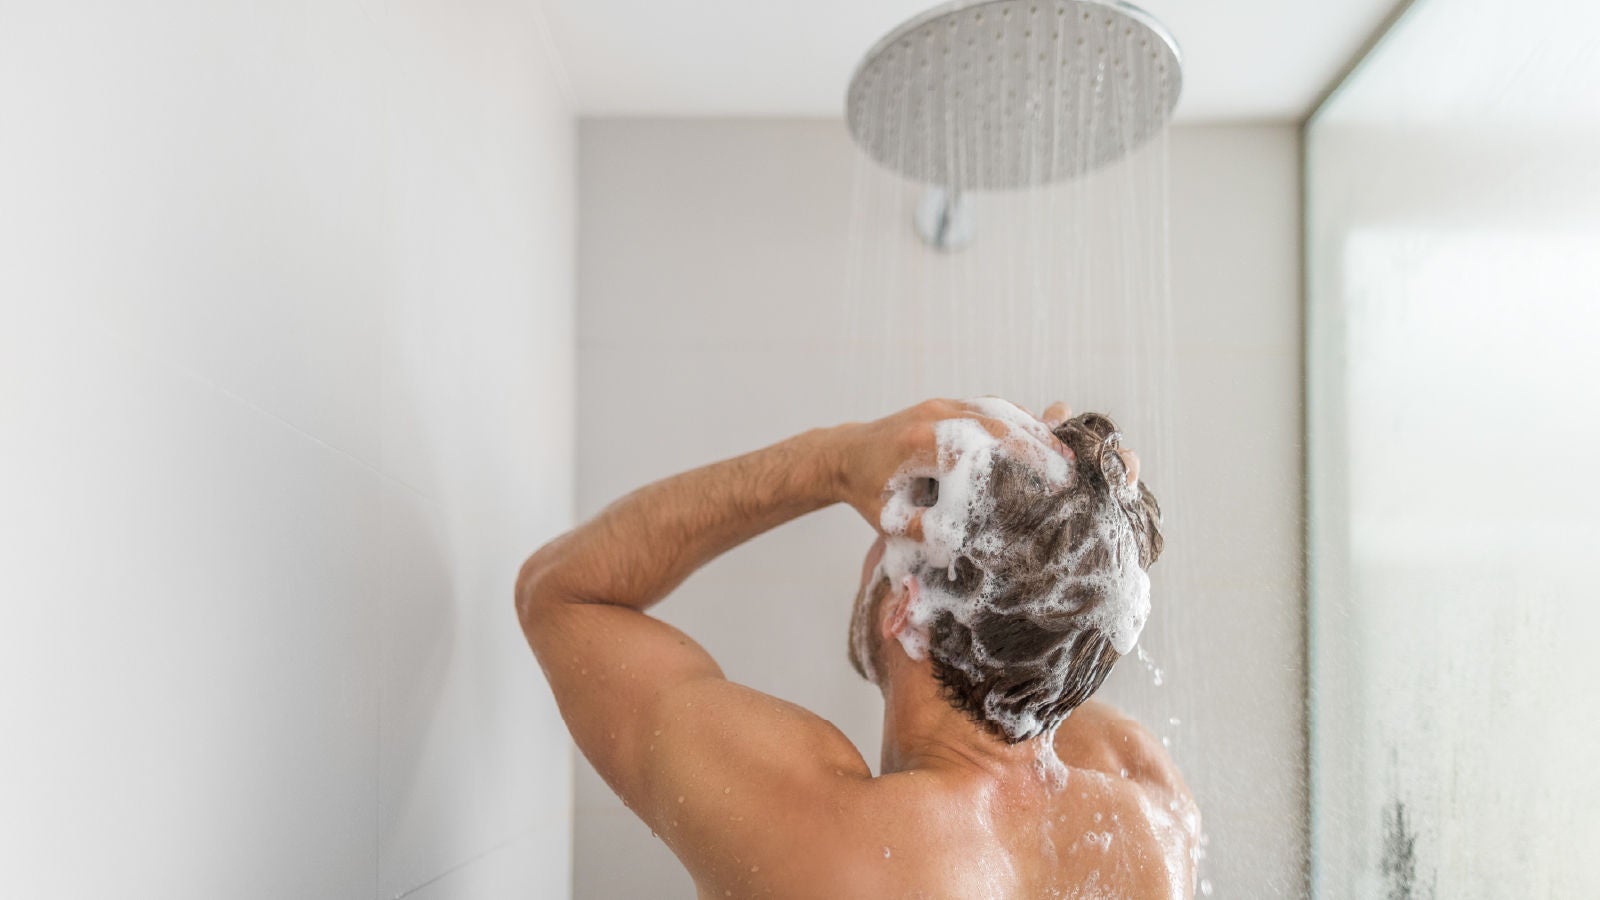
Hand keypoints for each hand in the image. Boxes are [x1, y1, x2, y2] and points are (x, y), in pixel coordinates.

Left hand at [827, 398, 1072, 532]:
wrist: (844, 456)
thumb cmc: (869, 494)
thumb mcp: (891, 521)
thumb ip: (926, 532)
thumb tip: (964, 544)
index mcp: (920, 443)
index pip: (981, 448)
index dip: (1019, 461)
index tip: (1050, 481)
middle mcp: (935, 415)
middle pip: (998, 422)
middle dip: (1037, 444)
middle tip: (1070, 468)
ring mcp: (943, 404)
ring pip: (998, 409)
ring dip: (1032, 429)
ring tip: (1063, 453)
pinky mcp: (948, 404)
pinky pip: (990, 406)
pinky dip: (1018, 419)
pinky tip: (1040, 436)